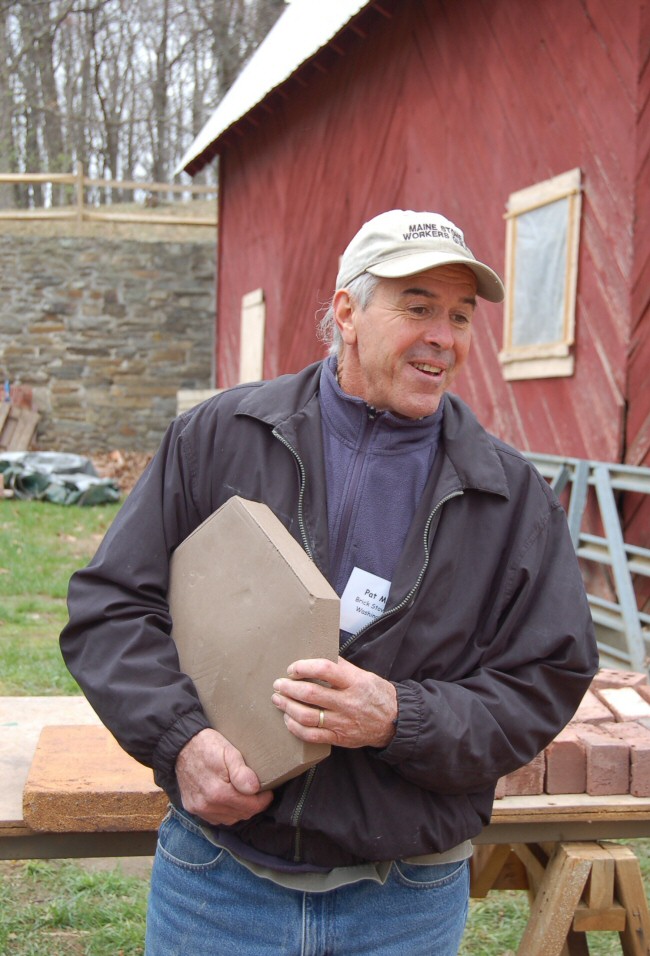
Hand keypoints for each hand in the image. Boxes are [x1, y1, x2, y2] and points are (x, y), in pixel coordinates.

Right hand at [175, 728, 273, 825]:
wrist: (181, 745)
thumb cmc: (208, 745)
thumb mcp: (229, 751)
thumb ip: (241, 772)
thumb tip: (255, 788)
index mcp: (218, 792)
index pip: (250, 807)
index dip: (263, 800)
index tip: (268, 791)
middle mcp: (207, 805)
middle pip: (241, 815)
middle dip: (253, 805)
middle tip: (258, 792)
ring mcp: (198, 809)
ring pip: (229, 819)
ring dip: (240, 810)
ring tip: (244, 794)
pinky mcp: (192, 808)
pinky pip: (215, 818)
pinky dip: (225, 812)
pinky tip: (228, 799)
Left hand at [271, 656, 396, 749]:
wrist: (394, 721)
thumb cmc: (376, 693)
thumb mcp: (363, 674)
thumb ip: (341, 666)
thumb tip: (317, 654)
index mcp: (354, 682)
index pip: (325, 669)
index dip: (304, 667)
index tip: (293, 668)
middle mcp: (348, 702)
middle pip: (311, 694)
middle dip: (289, 688)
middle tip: (278, 684)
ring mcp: (343, 722)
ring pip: (307, 716)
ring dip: (287, 707)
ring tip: (278, 700)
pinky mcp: (339, 737)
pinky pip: (312, 736)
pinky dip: (295, 728)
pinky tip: (288, 719)